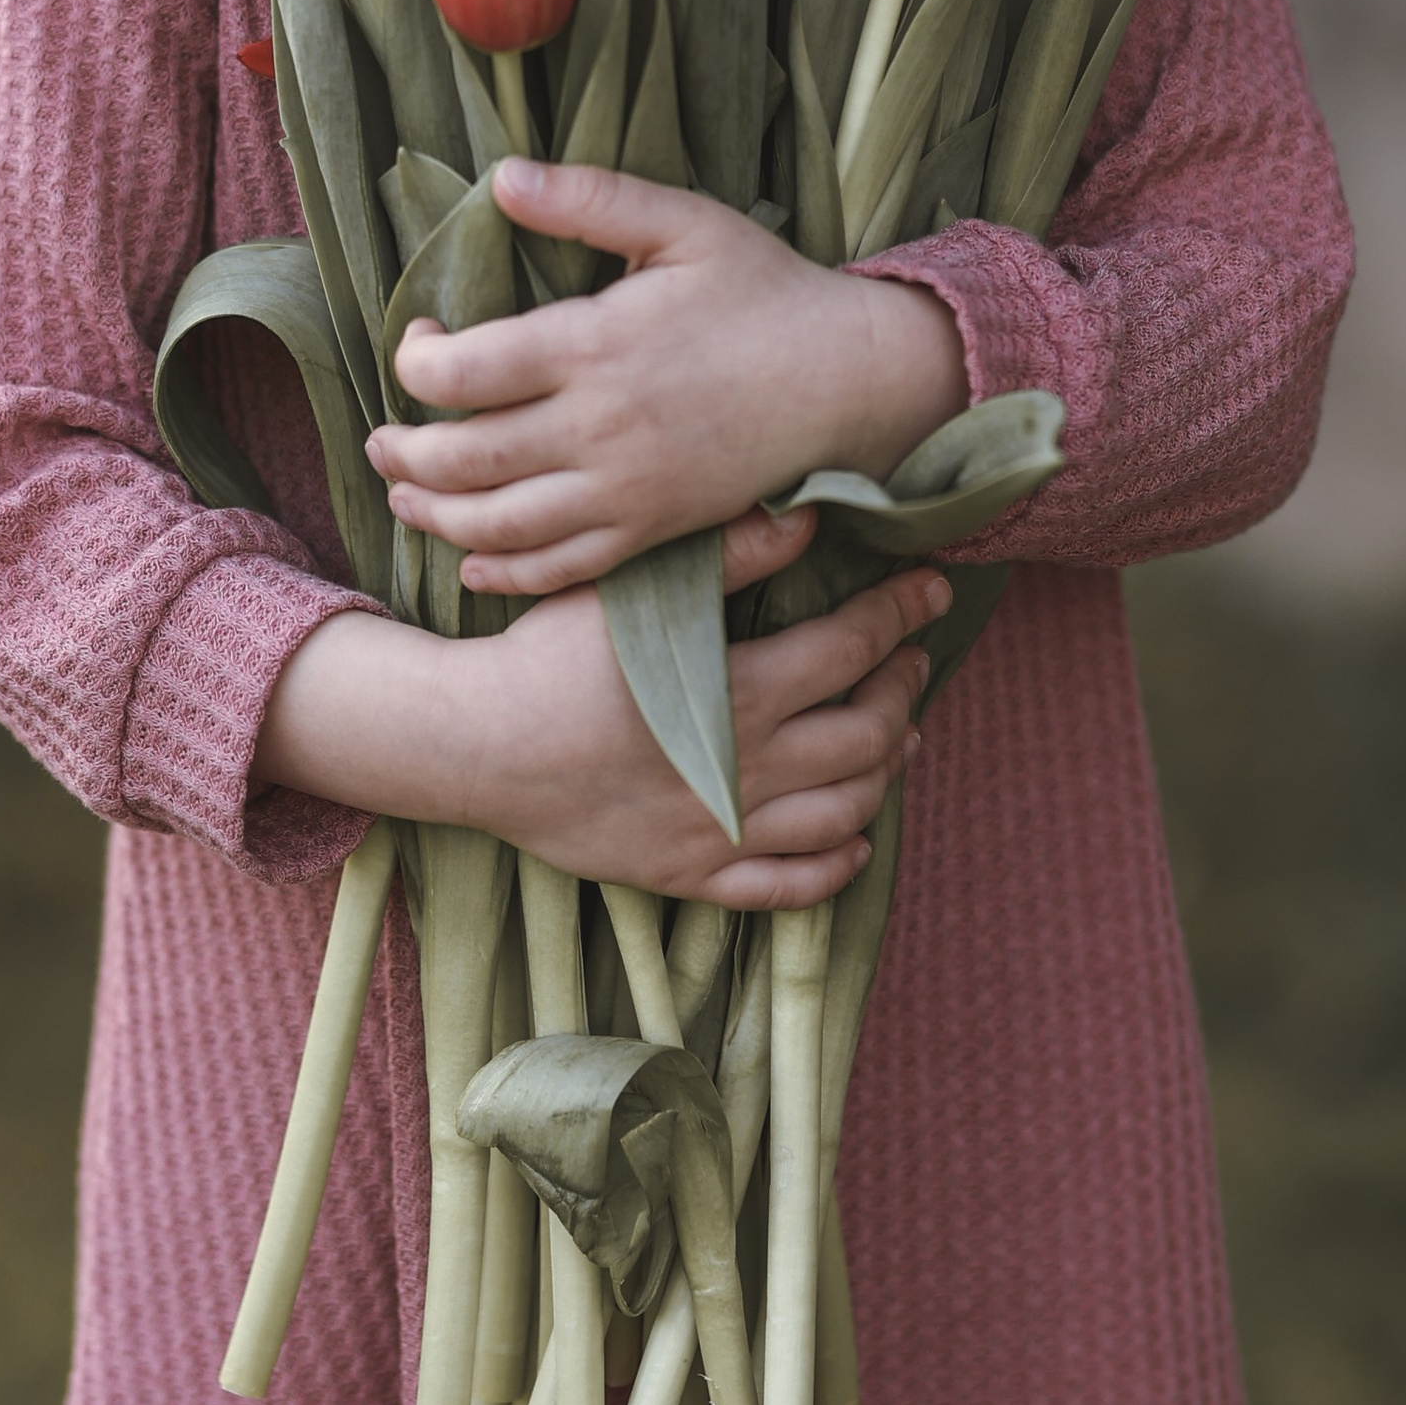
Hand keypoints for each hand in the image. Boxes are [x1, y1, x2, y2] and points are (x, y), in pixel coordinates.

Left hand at [368, 159, 969, 597]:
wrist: (849, 377)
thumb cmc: (765, 289)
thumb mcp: (683, 222)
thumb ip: (589, 198)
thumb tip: (500, 177)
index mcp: (595, 343)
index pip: (461, 371)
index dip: (415, 361)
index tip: (419, 342)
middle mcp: (600, 427)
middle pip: (463, 457)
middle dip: (403, 450)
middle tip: (380, 436)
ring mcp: (627, 490)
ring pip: (498, 524)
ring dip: (434, 513)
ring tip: (405, 492)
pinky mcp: (653, 531)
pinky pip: (562, 569)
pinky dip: (504, 573)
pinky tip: (471, 560)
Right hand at [460, 557, 947, 904]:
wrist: (475, 746)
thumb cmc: (548, 657)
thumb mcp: (632, 591)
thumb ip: (725, 555)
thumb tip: (805, 516)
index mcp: (738, 693)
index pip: (852, 648)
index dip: (901, 614)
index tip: (930, 588)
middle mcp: (745, 769)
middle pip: (866, 736)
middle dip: (904, 689)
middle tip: (913, 658)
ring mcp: (721, 831)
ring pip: (842, 814)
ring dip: (884, 772)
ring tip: (898, 736)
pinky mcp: (690, 874)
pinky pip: (785, 888)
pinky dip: (834, 868)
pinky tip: (855, 842)